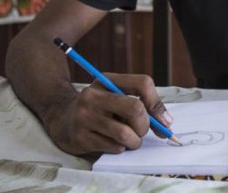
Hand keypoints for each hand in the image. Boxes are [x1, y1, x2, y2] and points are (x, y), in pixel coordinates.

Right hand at [43, 73, 172, 155]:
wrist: (61, 119)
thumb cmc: (98, 108)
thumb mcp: (115, 96)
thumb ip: (142, 104)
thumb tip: (167, 123)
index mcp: (107, 80)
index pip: (142, 83)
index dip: (157, 104)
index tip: (164, 121)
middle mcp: (94, 95)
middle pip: (135, 108)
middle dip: (145, 126)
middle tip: (141, 132)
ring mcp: (85, 116)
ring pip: (125, 133)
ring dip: (134, 141)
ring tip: (130, 140)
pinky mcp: (80, 136)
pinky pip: (113, 147)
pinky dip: (120, 148)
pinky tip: (112, 143)